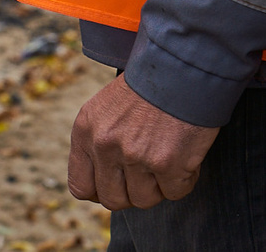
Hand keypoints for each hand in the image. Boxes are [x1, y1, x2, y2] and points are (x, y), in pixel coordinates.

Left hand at [68, 74, 218, 210]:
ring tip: (167, 160)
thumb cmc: (147, 86)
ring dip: (159, 187)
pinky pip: (175, 192)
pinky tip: (185, 157)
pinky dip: (184, 180)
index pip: (80, 186)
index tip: (117, 184)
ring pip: (144, 200)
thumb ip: (98, 142)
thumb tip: (102, 181)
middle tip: (147, 175)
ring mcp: (135, 156)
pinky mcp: (167, 164)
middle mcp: (105, 145)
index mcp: (85, 130)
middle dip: (132, 193)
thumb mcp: (106, 108)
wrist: (181, 66)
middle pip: (113, 199)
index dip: (100, 191)